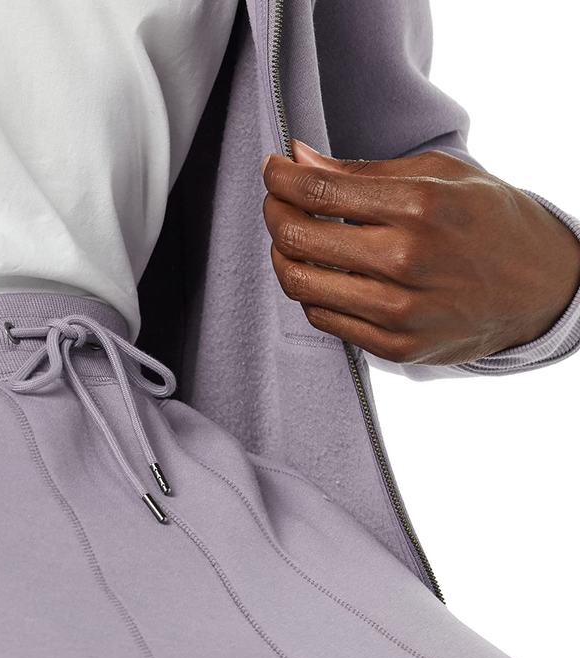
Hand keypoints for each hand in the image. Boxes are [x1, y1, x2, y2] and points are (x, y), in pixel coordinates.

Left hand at [261, 139, 579, 365]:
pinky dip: (310, 291)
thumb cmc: (488, 221)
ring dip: (282, 255)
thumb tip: (299, 159)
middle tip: (276, 202)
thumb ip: (363, 171)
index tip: (272, 168)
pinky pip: (323, 317)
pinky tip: (320, 272)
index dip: (281, 177)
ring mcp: (399, 310)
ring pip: (300, 283)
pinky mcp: (394, 345)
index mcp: (420, 207)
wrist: (538, 288)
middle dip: (274, 213)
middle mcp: (406, 260)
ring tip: (292, 238)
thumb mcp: (439, 176)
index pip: (319, 189)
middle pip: (298, 238)